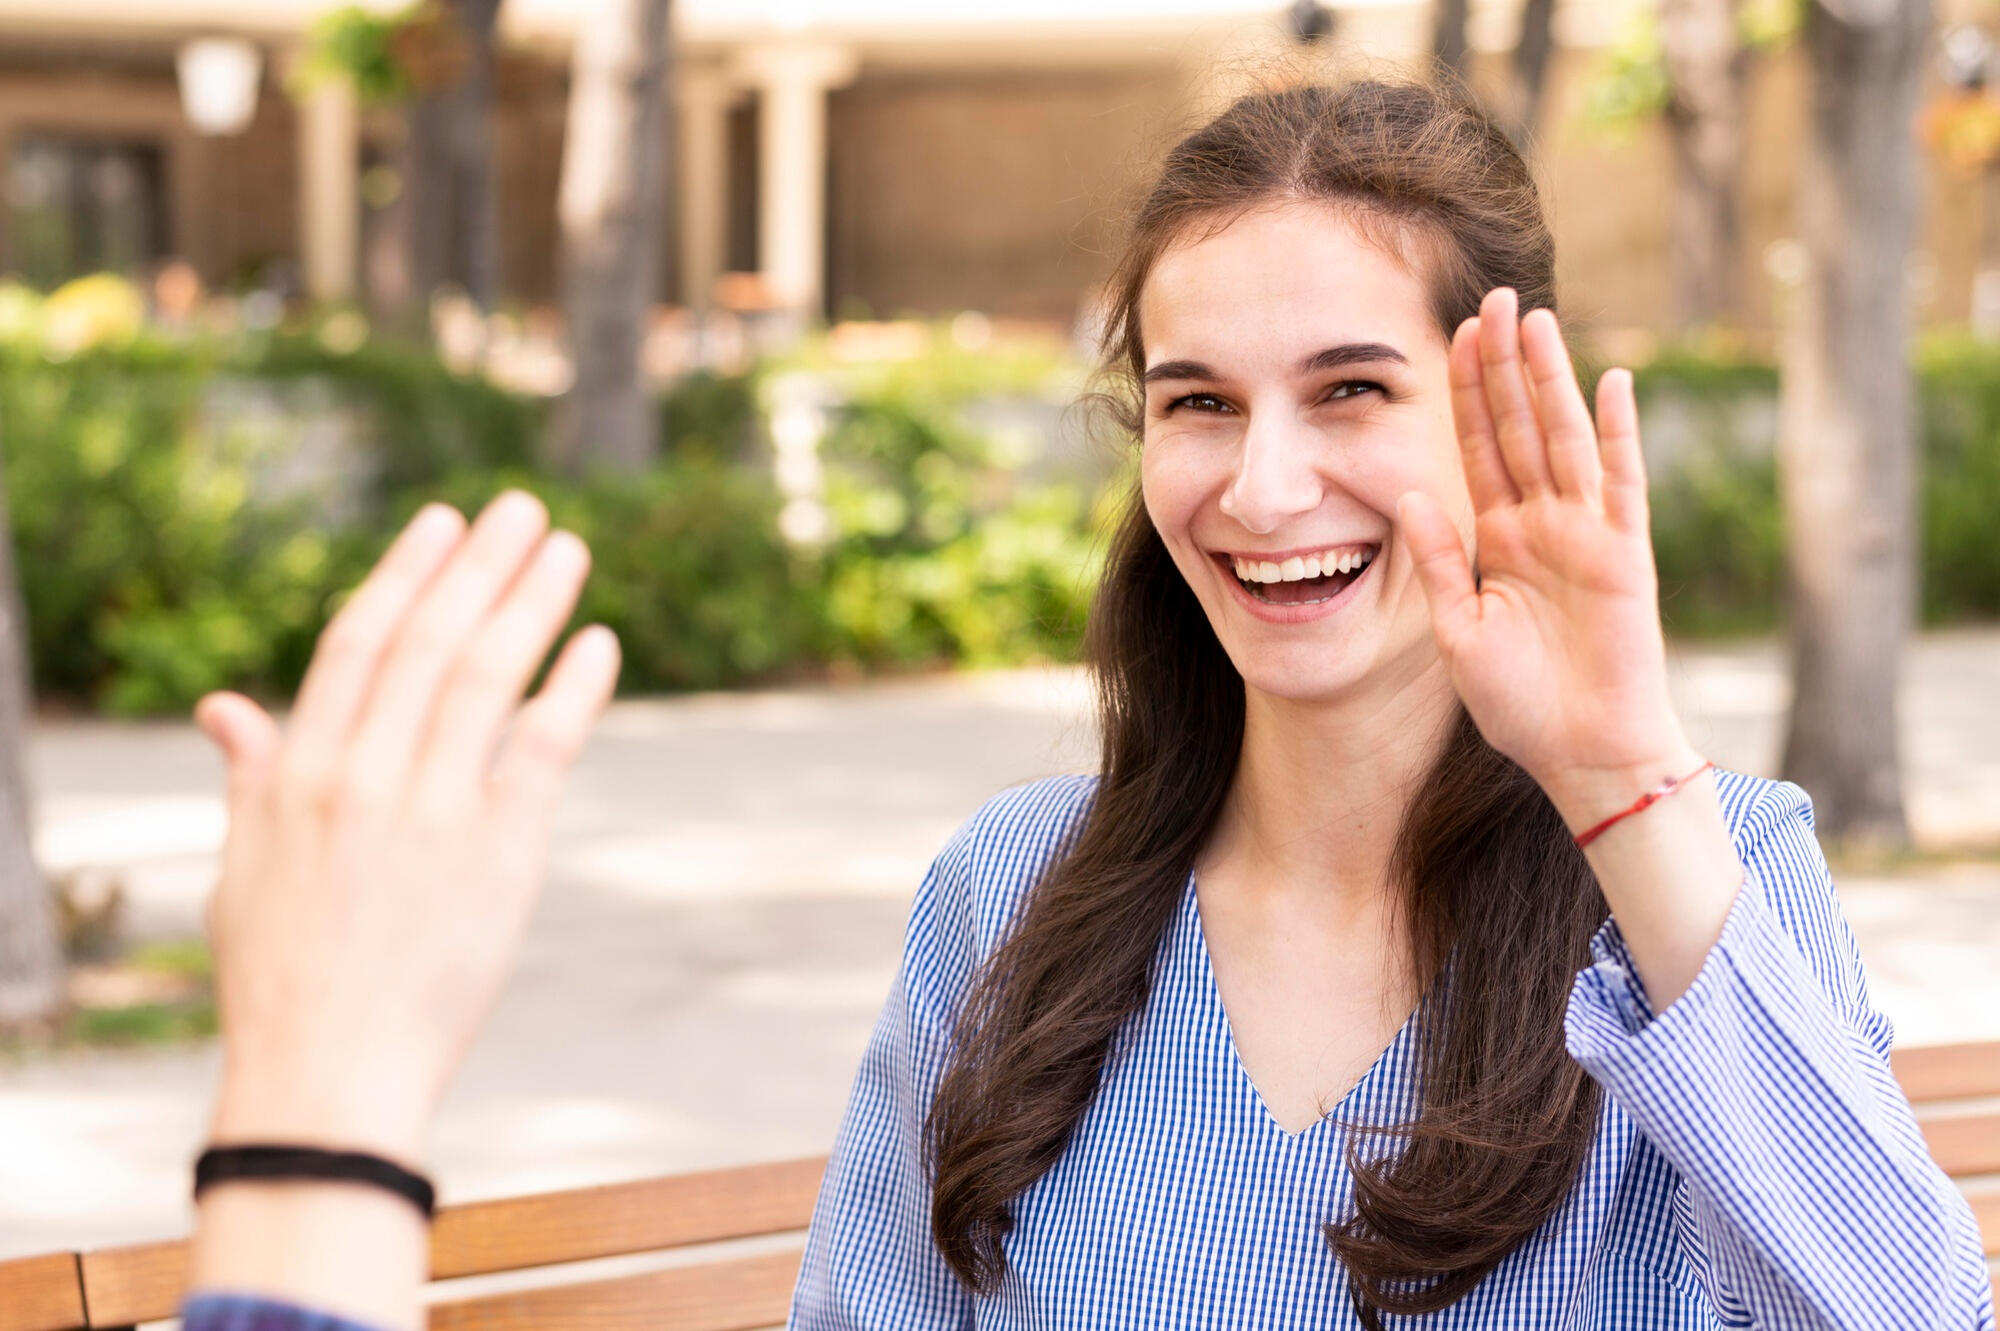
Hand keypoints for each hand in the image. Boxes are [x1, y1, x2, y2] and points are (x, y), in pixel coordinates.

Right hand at [193, 491, 619, 1163]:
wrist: (328, 1076)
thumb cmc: (283, 977)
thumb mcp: (242, 867)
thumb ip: (250, 776)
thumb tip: (223, 706)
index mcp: (299, 773)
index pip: (358, 643)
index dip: (405, 575)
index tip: (441, 522)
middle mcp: (363, 777)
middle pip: (431, 641)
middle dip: (479, 565)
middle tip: (522, 508)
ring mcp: (430, 812)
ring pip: (486, 677)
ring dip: (531, 603)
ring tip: (565, 548)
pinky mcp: (495, 854)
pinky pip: (540, 749)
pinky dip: (572, 690)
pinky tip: (598, 642)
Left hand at [1398, 288, 1695, 827]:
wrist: (1582, 754)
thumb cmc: (1521, 704)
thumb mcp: (1459, 630)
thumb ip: (1438, 560)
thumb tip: (1406, 494)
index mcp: (1498, 539)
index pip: (1477, 448)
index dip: (1466, 393)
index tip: (1454, 336)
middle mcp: (1542, 524)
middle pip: (1518, 427)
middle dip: (1505, 365)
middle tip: (1495, 298)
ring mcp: (1587, 534)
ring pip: (1564, 438)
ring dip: (1549, 380)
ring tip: (1536, 321)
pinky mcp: (1625, 554)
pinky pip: (1621, 483)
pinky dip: (1619, 433)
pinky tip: (1613, 383)